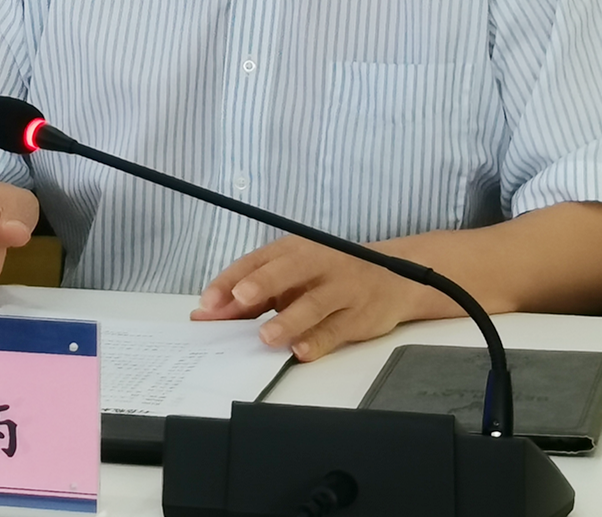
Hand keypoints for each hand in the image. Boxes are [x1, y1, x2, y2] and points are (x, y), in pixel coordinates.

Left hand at [191, 235, 414, 360]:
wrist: (393, 276)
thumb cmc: (329, 276)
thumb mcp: (291, 278)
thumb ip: (254, 297)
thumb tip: (210, 314)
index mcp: (294, 250)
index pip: (257, 261)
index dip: (231, 280)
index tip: (207, 303)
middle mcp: (318, 263)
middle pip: (288, 270)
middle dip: (262, 283)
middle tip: (239, 299)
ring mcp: (341, 288)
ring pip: (313, 303)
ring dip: (289, 320)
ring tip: (267, 336)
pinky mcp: (359, 315)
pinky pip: (337, 328)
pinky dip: (318, 340)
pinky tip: (301, 351)